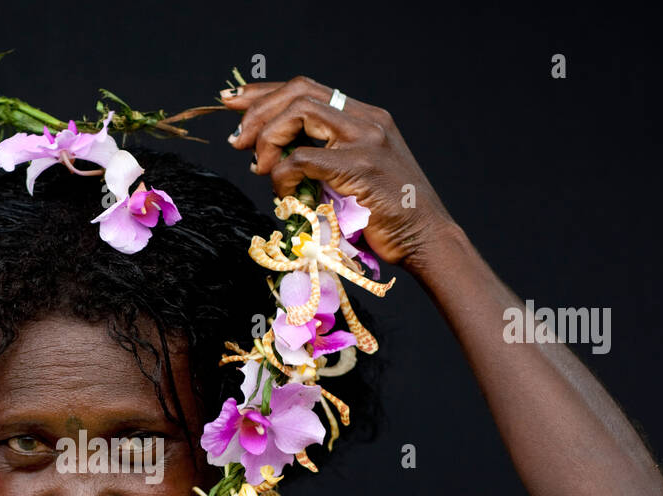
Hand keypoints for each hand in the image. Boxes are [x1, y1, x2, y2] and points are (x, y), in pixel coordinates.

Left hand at [222, 76, 454, 268]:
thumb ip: (320, 160)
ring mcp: (365, 139)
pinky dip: (282, 174)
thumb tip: (271, 159)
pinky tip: (282, 191)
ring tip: (257, 165)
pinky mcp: (360, 166)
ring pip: (299, 112)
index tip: (236, 103)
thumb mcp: (350, 178)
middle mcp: (367, 119)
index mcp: (366, 117)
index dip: (266, 93)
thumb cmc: (385, 219)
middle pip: (299, 91)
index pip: (308, 89)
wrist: (426, 240)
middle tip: (237, 139)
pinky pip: (302, 159)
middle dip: (258, 110)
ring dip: (267, 137)